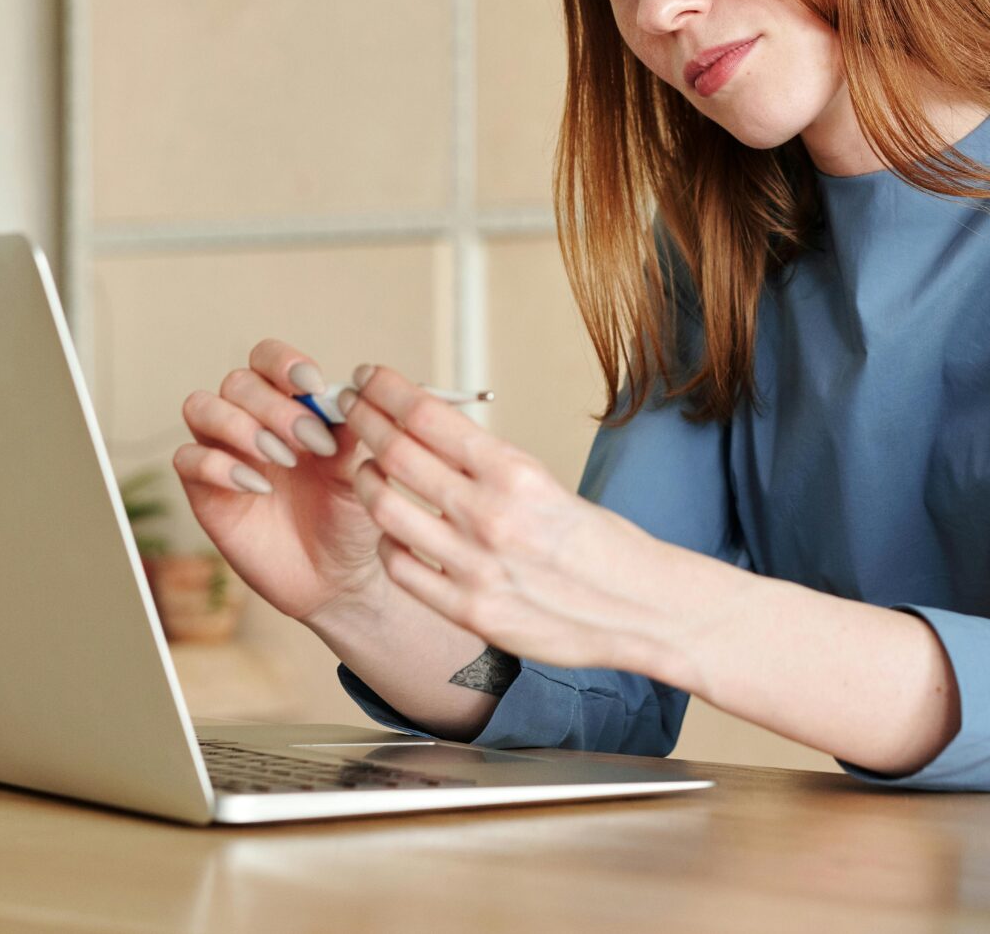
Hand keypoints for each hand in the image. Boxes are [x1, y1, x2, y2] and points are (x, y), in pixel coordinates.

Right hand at [171, 338, 384, 623]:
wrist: (337, 578)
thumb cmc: (350, 517)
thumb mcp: (360, 471)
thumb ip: (352, 431)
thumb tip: (351, 391)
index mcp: (288, 405)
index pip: (267, 359)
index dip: (283, 363)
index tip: (313, 385)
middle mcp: (249, 421)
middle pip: (238, 382)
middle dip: (275, 406)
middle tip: (312, 442)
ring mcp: (223, 454)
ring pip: (201, 407)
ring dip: (241, 425)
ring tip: (283, 459)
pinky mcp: (203, 492)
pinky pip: (187, 459)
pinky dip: (219, 465)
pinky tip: (259, 486)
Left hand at [333, 363, 688, 682]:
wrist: (640, 608)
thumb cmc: (600, 542)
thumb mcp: (548, 485)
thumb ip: (490, 468)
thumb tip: (432, 435)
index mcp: (515, 473)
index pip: (428, 416)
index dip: (387, 390)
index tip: (369, 377)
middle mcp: (490, 516)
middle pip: (397, 454)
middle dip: (363, 421)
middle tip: (349, 405)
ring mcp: (475, 567)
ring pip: (386, 510)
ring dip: (366, 479)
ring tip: (364, 466)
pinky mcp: (469, 611)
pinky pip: (401, 567)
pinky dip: (388, 540)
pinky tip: (391, 528)